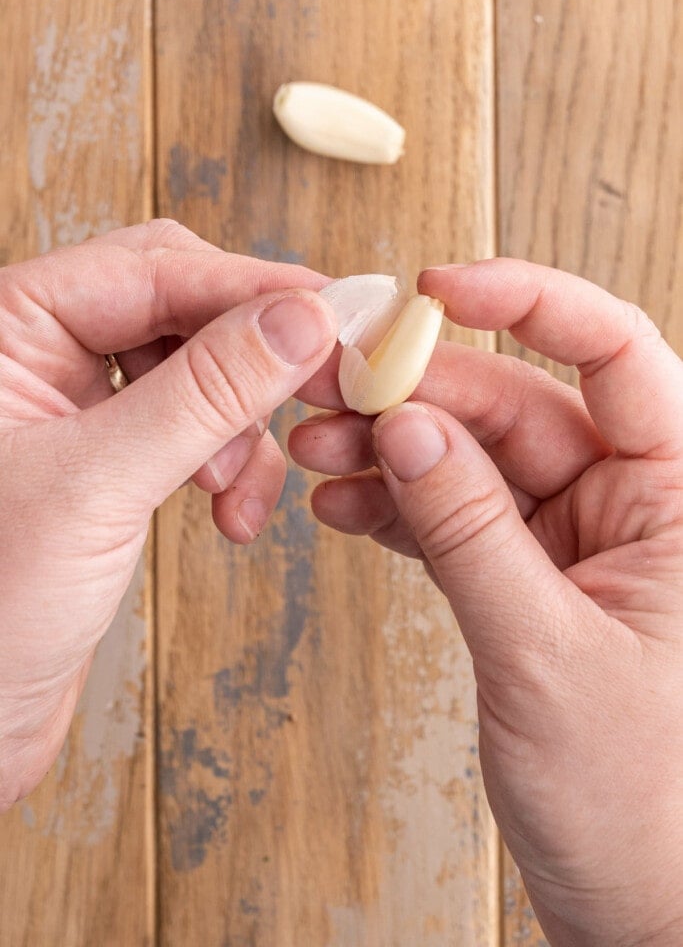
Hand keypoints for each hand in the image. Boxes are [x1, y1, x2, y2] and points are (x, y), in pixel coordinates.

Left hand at [0, 219, 336, 811]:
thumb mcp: (100, 486)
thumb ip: (205, 394)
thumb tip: (301, 319)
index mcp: (9, 328)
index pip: (151, 270)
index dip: (251, 288)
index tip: (336, 311)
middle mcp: (38, 353)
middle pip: (179, 306)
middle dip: (249, 355)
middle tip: (315, 386)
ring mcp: (74, 406)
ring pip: (196, 369)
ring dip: (240, 425)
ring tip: (240, 489)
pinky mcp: (105, 458)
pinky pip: (191, 427)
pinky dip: (227, 464)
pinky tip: (232, 513)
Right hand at [290, 258, 682, 946]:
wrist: (642, 911)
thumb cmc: (645, 802)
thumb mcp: (546, 654)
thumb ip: (471, 532)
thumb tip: (408, 425)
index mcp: (677, 498)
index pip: (615, 354)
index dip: (529, 301)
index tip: (439, 287)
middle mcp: (631, 505)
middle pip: (517, 404)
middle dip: (419, 392)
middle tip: (329, 388)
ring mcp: (576, 541)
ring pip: (474, 460)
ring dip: (393, 449)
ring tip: (315, 450)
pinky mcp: (530, 580)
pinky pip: (457, 518)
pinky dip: (398, 507)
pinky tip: (343, 503)